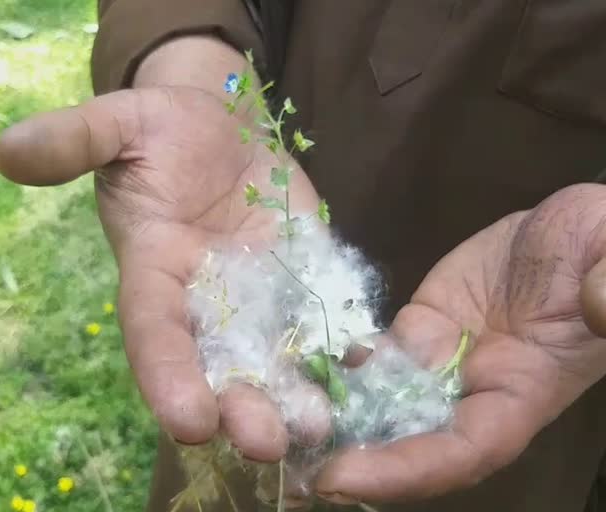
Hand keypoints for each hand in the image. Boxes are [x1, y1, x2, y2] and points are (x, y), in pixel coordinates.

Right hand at [0, 85, 323, 461]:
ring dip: (294, 395)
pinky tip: (366, 372)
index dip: (167, 376)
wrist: (222, 127)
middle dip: (240, 406)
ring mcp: (258, 296)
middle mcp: (204, 301)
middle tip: (267, 443)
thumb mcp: (120, 124)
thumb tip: (6, 151)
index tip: (188, 421)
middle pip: (218, 364)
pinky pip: (324, 322)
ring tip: (318, 428)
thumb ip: (75, 140)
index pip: (154, 333)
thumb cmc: (163, 128)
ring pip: (272, 358)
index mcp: (153, 272)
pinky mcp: (304, 281)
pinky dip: (344, 350)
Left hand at [314, 184, 605, 505]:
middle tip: (290, 471)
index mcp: (521, 389)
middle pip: (410, 440)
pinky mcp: (419, 326)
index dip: (407, 470)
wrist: (571, 229)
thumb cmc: (600, 243)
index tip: (345, 478)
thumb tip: (597, 304)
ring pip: (384, 401)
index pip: (464, 449)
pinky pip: (376, 354)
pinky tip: (292, 368)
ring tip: (272, 426)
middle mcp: (472, 389)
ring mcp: (441, 358)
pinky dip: (339, 365)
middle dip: (355, 460)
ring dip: (336, 419)